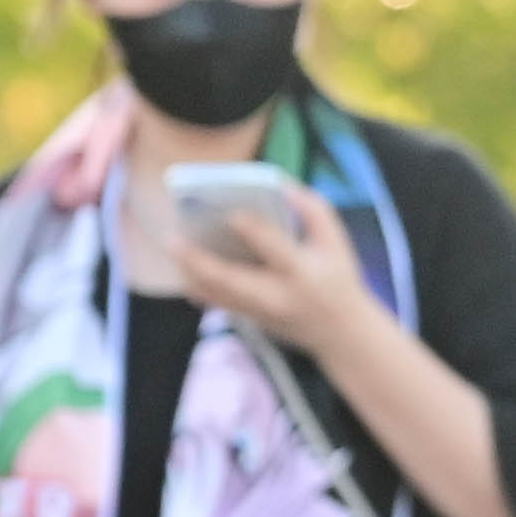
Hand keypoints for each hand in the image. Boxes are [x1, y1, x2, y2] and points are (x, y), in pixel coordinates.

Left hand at [174, 179, 379, 357]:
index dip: (253, 230)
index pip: (275, 250)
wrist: (341, 332)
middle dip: (200, 261)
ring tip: (174, 246)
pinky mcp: (252, 320)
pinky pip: (217, 303)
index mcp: (304, 273)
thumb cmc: (338, 276)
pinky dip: (198, 285)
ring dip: (191, 272)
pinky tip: (185, 267)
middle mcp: (279, 296)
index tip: (232, 213)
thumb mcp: (337, 241)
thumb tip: (279, 184)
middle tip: (174, 239)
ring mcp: (262, 312)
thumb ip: (312, 209)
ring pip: (217, 295)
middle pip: (232, 280)